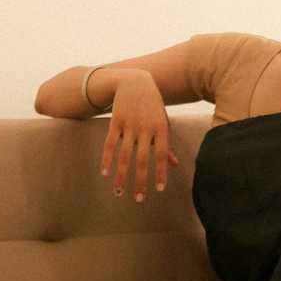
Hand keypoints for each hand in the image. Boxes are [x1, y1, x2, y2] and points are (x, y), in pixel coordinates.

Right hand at [100, 70, 179, 200]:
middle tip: (139, 199)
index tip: (158, 190)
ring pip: (124, 155)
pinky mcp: (115, 122)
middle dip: (141, 181)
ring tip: (119, 192)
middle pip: (143, 159)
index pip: (162, 155)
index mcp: (161, 129)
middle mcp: (145, 128)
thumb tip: (175, 164)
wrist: (135, 81)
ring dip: (122, 175)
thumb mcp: (163, 122)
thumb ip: (167, 144)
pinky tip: (105, 173)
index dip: (160, 172)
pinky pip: (110, 144)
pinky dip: (107, 159)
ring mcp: (129, 125)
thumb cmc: (153, 106)